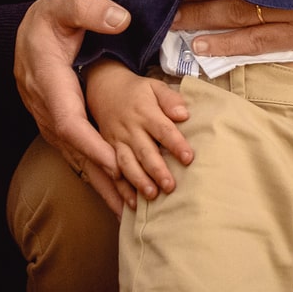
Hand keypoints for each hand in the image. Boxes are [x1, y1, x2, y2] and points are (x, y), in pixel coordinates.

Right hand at [16, 0, 186, 214]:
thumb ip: (90, 8)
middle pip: (72, 147)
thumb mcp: (66, 3)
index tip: (114, 161)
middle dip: (101, 173)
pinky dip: (93, 173)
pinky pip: (73, 152)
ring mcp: (47, 117)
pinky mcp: (55, 123)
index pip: (68, 119)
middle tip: (130, 197)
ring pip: (72, 155)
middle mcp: (44, 104)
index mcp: (48, 78)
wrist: (26, 29)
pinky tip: (112, 193)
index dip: (90, 143)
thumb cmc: (50, 17)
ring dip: (98, 182)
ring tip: (125, 209)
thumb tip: (119, 20)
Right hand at [85, 61, 195, 206]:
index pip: (163, 129)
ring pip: (127, 164)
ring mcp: (117, 142)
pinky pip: (112, 172)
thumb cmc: (137, 92)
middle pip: (145, 151)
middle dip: (157, 170)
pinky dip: (121, 189)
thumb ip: (170, 99)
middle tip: (170, 186)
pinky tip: (130, 204)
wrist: (104, 89)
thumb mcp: (154, 87)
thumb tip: (184, 114)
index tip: (188, 158)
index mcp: (145, 112)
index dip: (175, 143)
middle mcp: (130, 129)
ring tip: (151, 196)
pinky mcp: (107, 151)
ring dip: (138, 181)